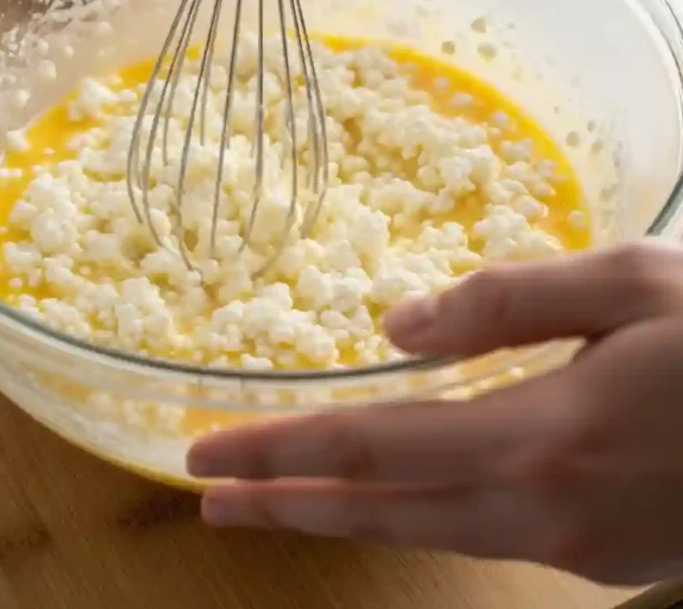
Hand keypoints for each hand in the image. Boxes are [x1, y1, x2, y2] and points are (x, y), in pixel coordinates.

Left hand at [188, 241, 682, 585]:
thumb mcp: (629, 282)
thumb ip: (506, 302)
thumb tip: (396, 329)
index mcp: (549, 432)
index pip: (376, 446)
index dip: (284, 450)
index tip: (210, 454)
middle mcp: (550, 507)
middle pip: (384, 508)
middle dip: (287, 500)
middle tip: (209, 494)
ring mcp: (577, 545)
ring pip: (427, 530)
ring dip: (342, 511)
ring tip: (274, 499)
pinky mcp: (601, 557)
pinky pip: (481, 531)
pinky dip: (414, 512)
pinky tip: (391, 492)